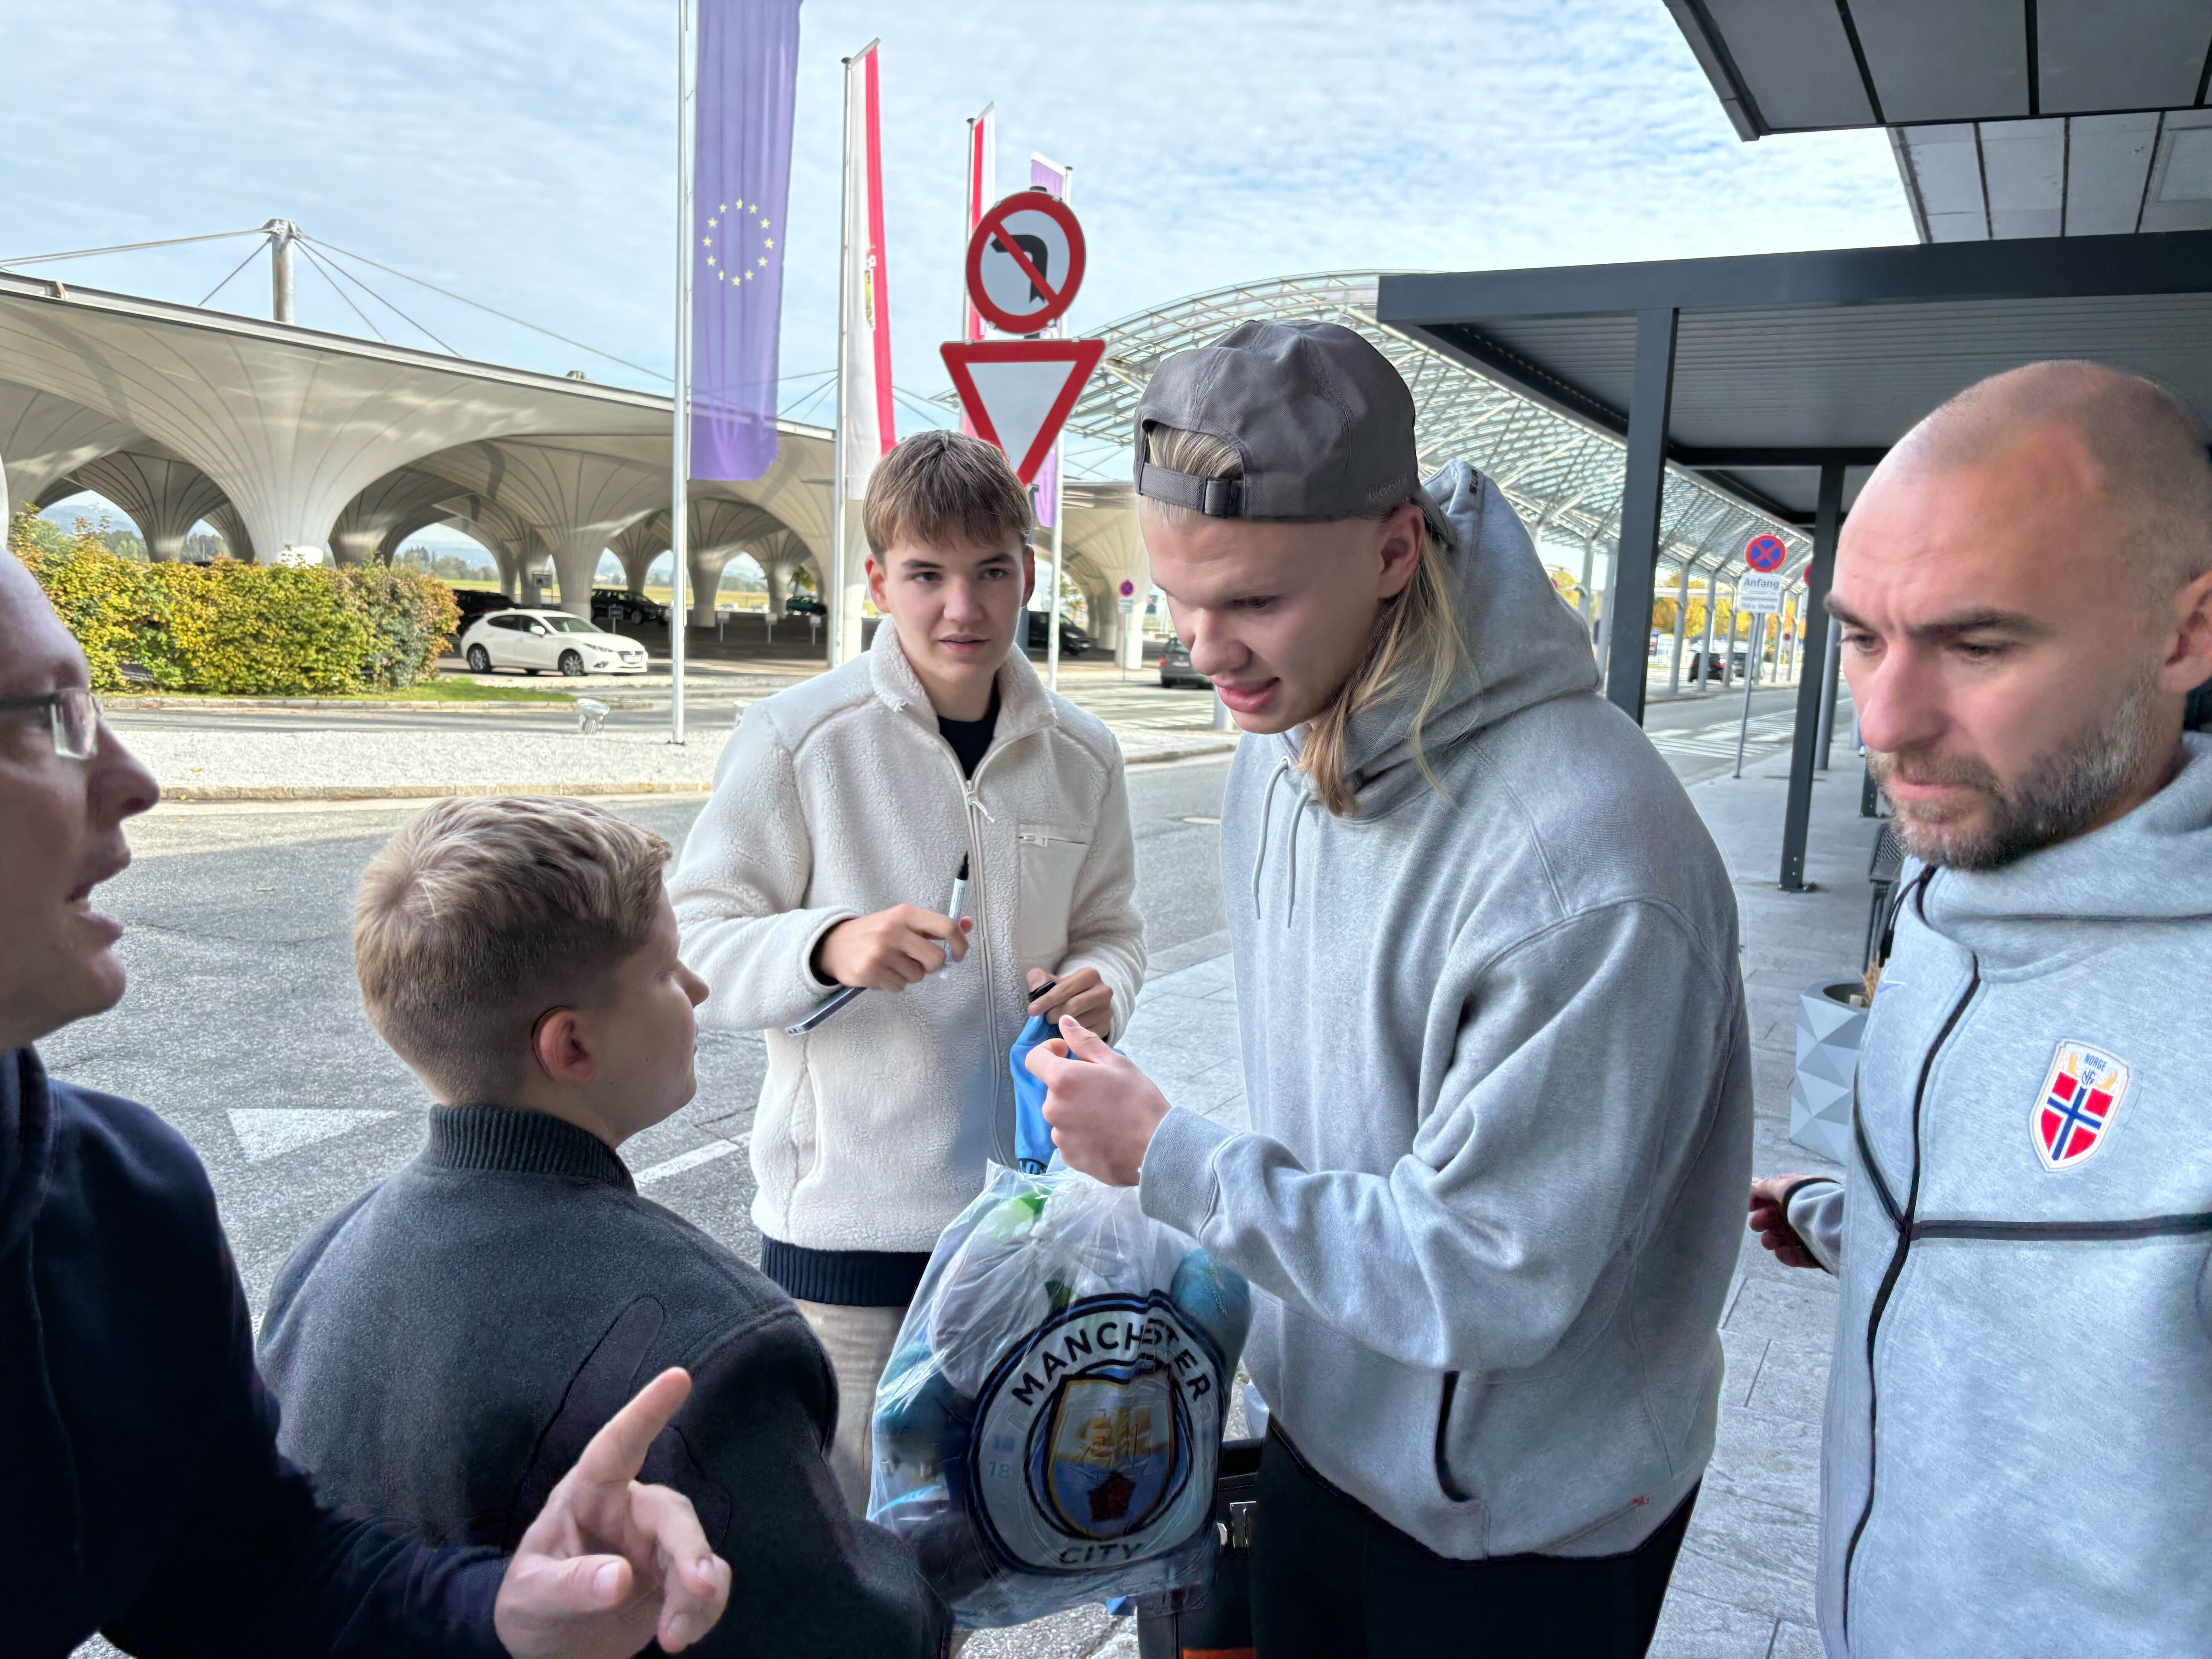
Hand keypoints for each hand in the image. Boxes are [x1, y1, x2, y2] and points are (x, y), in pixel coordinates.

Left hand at [494, 1368, 732, 1657]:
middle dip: (689, 1548)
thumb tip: (621, 1578)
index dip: (646, 1412)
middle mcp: (628, 1511)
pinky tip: (680, 1639)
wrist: (549, 1649)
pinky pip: (706, 1584)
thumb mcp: (530, 1597)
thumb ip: (569, 1585)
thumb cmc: (529, 1605)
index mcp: (588, 1495)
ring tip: (674, 1639)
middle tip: (698, 1587)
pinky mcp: (675, 1579)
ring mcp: (655, 1545)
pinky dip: (704, 1611)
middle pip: (671, 1512)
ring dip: (696, 1591)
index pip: (616, 1447)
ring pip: (695, 1550)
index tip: (678, 1377)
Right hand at [819, 905, 971, 989]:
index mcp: (905, 914)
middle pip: (936, 959)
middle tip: (919, 963)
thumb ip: (933, 925)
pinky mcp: (869, 972)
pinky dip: (894, 983)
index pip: (946, 926)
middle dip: (932, 966)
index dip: (960, 944)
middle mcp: (893, 931)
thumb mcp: (902, 921)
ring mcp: (880, 952)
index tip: (959, 955)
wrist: (833, 944)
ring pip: (917, 976)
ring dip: (909, 975)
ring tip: (892, 964)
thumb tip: (968, 923)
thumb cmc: (875, 932)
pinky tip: (881, 972)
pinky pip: (899, 987)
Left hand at [1027, 1015, 1170, 1186]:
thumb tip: (1065, 1023)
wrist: (1157, 1149)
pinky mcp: (1068, 1157)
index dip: (1048, 1051)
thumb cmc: (1139, 1101)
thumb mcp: (1116, 1063)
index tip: (1066, 1053)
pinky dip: (1081, 1133)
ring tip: (1107, 1115)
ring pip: (1061, 1114)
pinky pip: (1068, 1138)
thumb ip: (1085, 1041)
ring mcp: (1059, 1136)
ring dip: (1077, 1110)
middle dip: (1072, 1085)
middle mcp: (1053, 1109)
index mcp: (1063, 1080)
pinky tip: (1105, 1134)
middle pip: (1053, 1089)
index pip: (1034, 1059)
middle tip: (1102, 1089)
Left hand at [1028, 966, 1112, 1030]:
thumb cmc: (1065, 992)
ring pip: (1079, 1022)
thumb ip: (1038, 979)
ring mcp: (1106, 1011)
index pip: (1065, 989)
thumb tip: (1036, 986)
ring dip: (1062, 1026)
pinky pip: (1084, 1035)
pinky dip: (1071, 1036)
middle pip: (1073, 1006)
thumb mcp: (1051, 981)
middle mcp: (1103, 991)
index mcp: (1090, 975)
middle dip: (1054, 1014)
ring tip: (1056, 1023)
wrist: (1086, 1003)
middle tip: (1045, 1019)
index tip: (1032, 1011)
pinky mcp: (1105, 1027)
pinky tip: (1066, 1033)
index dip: (1046, 1000)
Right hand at [1748, 1175, 1819, 1269]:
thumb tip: (1749, 1185)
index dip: (1758, 1200)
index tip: (1747, 1206)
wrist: (1837, 1226)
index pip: (1773, 1196)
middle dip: (1762, 1221)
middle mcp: (1802, 1212)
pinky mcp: (1814, 1253)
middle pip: (1774, 1218)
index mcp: (1798, 1193)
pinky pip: (1795, 1255)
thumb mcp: (1786, 1187)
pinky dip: (1786, 1254)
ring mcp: (1808, 1233)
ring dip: (1770, 1239)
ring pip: (1781, 1238)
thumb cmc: (1810, 1201)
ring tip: (1770, 1242)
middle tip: (1758, 1224)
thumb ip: (1765, 1187)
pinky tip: (1782, 1251)